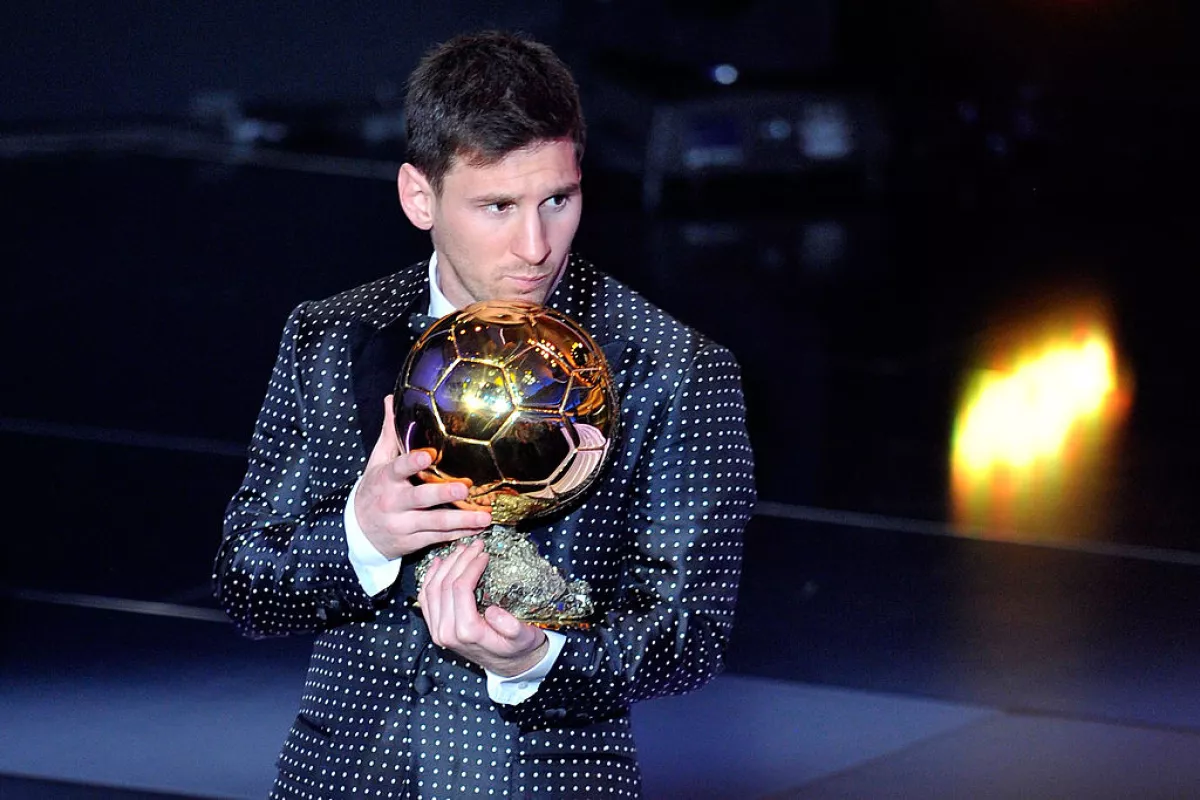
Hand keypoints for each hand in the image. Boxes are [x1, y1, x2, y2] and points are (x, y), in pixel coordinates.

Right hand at [354, 395, 490, 558]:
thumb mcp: (377, 462)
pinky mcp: (412, 542)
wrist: (357, 533)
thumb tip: (392, 399)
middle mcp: (393, 502)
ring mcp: (403, 525)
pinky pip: (438, 537)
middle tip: (465, 487)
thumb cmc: (374, 490)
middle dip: (443, 493)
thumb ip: (389, 433)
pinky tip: (477, 529)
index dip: (412, 462)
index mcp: (385, 479)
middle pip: (420, 498)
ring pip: (435, 523)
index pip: (398, 468)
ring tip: (484, 516)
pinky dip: (459, 534)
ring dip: (462, 520)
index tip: (429, 454)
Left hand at [418, 539, 548, 675]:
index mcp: (467, 633)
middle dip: (459, 560)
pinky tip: (439, 563)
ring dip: (445, 565)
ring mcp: (437, 631)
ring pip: (431, 589)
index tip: (484, 553)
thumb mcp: (524, 637)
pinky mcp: (435, 627)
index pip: (460, 588)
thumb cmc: (518, 648)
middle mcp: (446, 633)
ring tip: (461, 549)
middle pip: (443, 585)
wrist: (509, 665)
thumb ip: (511, 627)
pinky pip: (425, 598)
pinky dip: (430, 578)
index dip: (470, 566)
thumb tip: (492, 611)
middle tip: (474, 545)